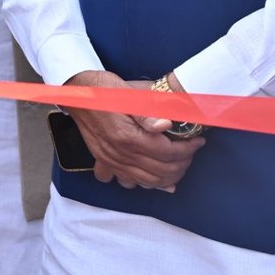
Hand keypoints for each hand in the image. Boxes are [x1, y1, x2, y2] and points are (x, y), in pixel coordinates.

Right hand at [63, 70, 204, 189]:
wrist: (76, 93)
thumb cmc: (103, 90)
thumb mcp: (127, 94)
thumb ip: (147, 113)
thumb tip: (167, 124)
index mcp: (128, 136)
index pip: (168, 152)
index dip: (188, 148)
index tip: (198, 140)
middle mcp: (119, 153)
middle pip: (161, 170)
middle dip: (182, 163)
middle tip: (191, 151)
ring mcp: (111, 160)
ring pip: (147, 181)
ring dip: (168, 177)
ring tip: (179, 164)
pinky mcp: (105, 162)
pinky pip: (128, 182)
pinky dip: (145, 184)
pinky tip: (155, 180)